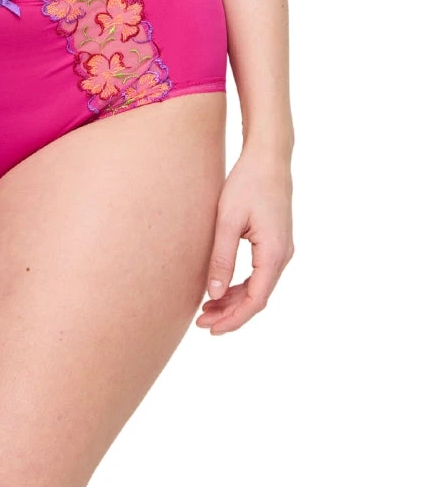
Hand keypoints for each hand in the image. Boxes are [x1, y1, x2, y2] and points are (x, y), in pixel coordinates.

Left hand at [196, 144, 293, 334]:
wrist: (269, 158)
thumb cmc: (247, 183)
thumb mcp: (228, 220)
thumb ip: (222, 258)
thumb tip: (214, 294)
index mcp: (275, 253)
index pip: (255, 300)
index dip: (233, 318)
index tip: (211, 329)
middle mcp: (283, 255)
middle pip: (257, 297)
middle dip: (231, 313)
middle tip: (202, 323)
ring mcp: (282, 250)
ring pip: (258, 287)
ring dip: (234, 300)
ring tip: (207, 309)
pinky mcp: (275, 243)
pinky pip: (259, 274)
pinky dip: (241, 285)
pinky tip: (221, 288)